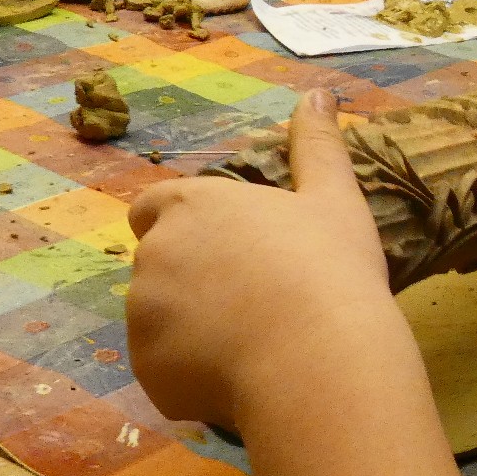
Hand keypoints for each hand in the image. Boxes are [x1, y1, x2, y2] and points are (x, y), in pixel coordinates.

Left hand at [125, 91, 394, 428]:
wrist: (317, 360)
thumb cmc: (330, 270)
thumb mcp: (334, 199)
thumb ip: (317, 145)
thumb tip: (318, 94)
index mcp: (191, 204)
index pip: (153, 208)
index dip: (185, 229)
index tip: (229, 253)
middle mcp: (152, 252)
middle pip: (158, 267)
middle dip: (191, 284)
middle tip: (253, 304)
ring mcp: (141, 314)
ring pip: (159, 322)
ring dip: (189, 332)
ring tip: (253, 348)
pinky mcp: (146, 369)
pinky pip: (164, 371)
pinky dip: (191, 378)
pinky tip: (240, 381)